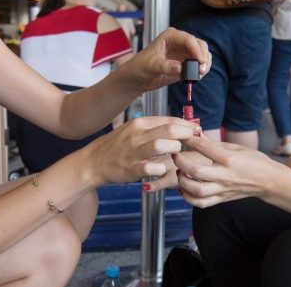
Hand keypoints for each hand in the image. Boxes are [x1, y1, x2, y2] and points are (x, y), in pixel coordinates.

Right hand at [81, 116, 200, 188]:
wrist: (93, 161)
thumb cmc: (118, 146)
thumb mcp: (134, 130)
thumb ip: (154, 128)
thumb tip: (178, 125)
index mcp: (140, 123)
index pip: (170, 120)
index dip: (187, 125)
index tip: (197, 130)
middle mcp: (137, 135)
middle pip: (170, 130)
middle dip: (187, 135)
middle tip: (195, 141)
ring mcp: (134, 152)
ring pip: (161, 145)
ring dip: (174, 149)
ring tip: (177, 154)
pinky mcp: (130, 168)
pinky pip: (150, 168)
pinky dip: (160, 169)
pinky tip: (162, 170)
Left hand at [121, 28, 210, 91]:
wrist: (138, 78)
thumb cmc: (141, 67)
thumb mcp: (152, 66)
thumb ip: (166, 66)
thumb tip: (181, 68)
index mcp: (171, 36)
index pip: (188, 39)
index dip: (197, 50)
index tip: (200, 62)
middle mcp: (180, 41)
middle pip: (199, 45)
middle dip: (203, 57)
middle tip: (201, 71)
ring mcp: (184, 52)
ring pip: (203, 54)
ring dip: (204, 64)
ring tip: (198, 75)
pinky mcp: (186, 62)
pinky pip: (200, 64)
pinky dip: (201, 70)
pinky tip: (196, 77)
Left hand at [173, 135, 282, 207]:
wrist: (268, 181)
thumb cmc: (254, 162)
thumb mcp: (237, 147)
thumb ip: (215, 144)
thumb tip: (197, 135)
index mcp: (230, 159)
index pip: (205, 148)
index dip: (190, 140)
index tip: (182, 136)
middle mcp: (225, 175)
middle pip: (197, 172)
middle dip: (181, 162)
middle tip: (176, 155)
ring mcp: (223, 189)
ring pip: (197, 191)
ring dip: (183, 181)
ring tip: (180, 172)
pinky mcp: (222, 199)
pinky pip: (201, 203)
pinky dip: (188, 197)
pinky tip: (184, 188)